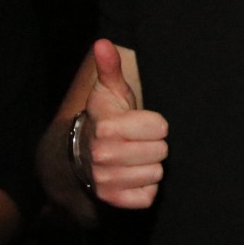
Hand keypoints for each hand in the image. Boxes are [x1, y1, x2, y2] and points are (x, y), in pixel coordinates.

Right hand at [83, 39, 167, 208]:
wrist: (81, 156)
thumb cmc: (105, 119)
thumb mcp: (109, 92)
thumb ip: (109, 68)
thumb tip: (102, 43)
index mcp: (107, 128)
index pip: (161, 128)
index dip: (155, 124)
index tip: (140, 123)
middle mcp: (103, 157)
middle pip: (161, 151)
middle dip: (153, 145)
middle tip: (137, 142)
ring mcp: (107, 181)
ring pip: (157, 173)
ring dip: (150, 166)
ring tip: (134, 158)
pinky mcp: (114, 201)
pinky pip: (149, 196)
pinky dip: (145, 188)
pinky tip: (133, 176)